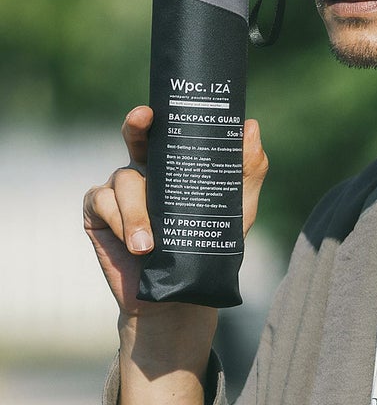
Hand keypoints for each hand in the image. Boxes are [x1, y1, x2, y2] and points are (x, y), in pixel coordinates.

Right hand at [83, 106, 268, 315]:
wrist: (179, 298)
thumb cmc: (208, 245)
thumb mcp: (238, 209)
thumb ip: (247, 170)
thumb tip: (250, 125)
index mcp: (174, 163)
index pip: (166, 130)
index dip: (160, 113)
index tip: (157, 106)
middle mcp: (145, 170)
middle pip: (134, 135)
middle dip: (136, 123)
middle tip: (142, 118)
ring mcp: (119, 190)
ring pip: (124, 179)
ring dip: (136, 211)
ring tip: (148, 244)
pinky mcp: (98, 213)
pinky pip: (103, 203)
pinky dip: (119, 222)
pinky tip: (133, 245)